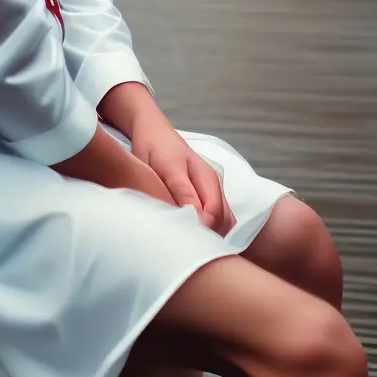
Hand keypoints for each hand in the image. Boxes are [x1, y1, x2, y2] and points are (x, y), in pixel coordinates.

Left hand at [131, 115, 236, 235]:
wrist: (153, 131)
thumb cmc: (154, 148)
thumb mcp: (165, 168)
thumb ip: (182, 191)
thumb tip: (197, 219)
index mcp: (207, 178)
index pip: (215, 215)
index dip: (201, 232)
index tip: (181, 240)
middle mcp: (214, 185)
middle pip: (223, 221)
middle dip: (208, 236)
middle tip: (183, 245)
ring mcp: (211, 189)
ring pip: (222, 221)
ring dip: (210, 233)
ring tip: (186, 241)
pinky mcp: (206, 194)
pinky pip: (216, 217)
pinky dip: (208, 228)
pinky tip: (189, 232)